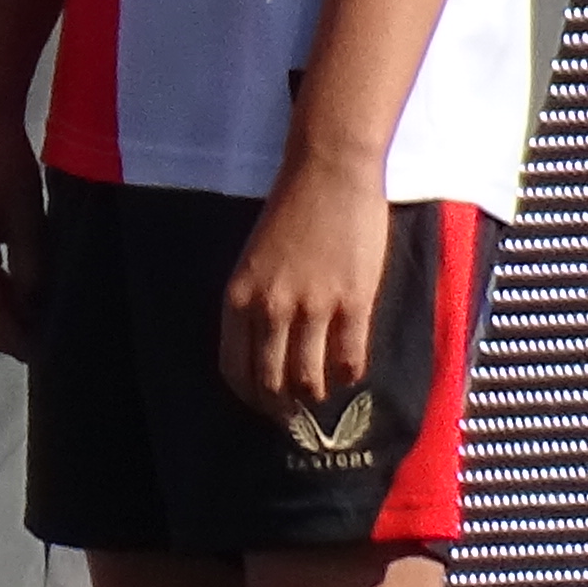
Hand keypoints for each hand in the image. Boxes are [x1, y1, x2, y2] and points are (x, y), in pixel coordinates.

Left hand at [217, 150, 392, 425]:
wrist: (329, 172)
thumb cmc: (291, 210)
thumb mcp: (254, 259)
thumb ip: (255, 301)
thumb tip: (265, 347)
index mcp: (239, 296)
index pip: (234, 368)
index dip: (249, 396)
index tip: (262, 403)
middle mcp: (270, 308)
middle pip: (271, 382)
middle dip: (281, 408)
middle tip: (294, 414)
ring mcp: (313, 307)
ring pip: (310, 379)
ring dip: (316, 395)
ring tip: (323, 394)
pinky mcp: (353, 302)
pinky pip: (350, 359)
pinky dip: (350, 375)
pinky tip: (352, 372)